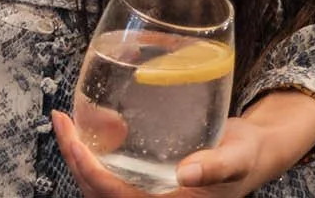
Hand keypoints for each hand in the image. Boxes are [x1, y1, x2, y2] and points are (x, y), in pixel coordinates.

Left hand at [54, 109, 280, 197]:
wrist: (252, 153)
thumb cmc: (246, 156)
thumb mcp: (237, 158)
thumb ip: (216, 166)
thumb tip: (187, 175)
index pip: (117, 196)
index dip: (91, 172)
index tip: (74, 143)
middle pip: (99, 191)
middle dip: (74, 160)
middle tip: (62, 123)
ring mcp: (146, 192)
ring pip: (99, 184)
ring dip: (78, 156)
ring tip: (66, 123)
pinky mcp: (143, 179)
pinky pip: (109, 174)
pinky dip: (92, 154)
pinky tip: (88, 128)